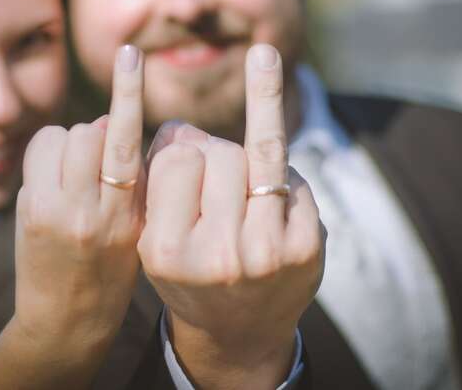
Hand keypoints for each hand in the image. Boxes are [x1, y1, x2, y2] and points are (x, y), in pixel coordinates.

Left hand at [12, 44, 145, 350]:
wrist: (66, 320)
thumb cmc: (113, 271)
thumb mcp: (139, 229)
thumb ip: (136, 179)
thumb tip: (114, 123)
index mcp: (128, 215)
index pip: (125, 143)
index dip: (128, 93)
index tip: (128, 54)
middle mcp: (91, 210)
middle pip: (91, 132)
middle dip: (99, 133)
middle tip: (101, 161)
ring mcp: (54, 209)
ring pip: (65, 136)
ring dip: (73, 141)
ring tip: (77, 172)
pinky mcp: (29, 207)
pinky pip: (40, 149)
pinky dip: (50, 151)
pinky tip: (55, 175)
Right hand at [138, 44, 324, 388]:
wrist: (237, 335)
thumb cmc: (190, 268)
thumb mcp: (155, 232)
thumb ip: (158, 175)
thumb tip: (182, 126)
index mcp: (169, 252)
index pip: (177, 159)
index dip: (178, 150)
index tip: (178, 157)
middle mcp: (219, 256)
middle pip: (222, 152)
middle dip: (216, 152)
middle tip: (213, 174)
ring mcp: (268, 253)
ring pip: (262, 152)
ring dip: (250, 155)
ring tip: (245, 162)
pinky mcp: (306, 247)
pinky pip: (294, 175)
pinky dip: (282, 177)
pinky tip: (270, 199)